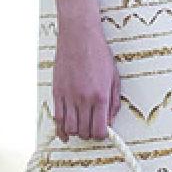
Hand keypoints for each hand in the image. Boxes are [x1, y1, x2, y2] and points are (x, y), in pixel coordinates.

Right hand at [50, 8, 119, 140]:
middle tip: (91, 129)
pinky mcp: (57, 92)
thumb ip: (113, 102)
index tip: (102, 132)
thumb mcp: (114, 77)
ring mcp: (68, 96)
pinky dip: (60, 128)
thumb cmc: (98, 54)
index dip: (101, 135)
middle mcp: (84, 99)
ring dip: (75, 132)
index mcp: (100, 96)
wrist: (79, 36)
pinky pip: (57, 117)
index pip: (100, 129)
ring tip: (80, 127)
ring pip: (69, 128)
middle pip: (84, 131)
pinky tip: (64, 132)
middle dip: (89, 135)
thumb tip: (110, 121)